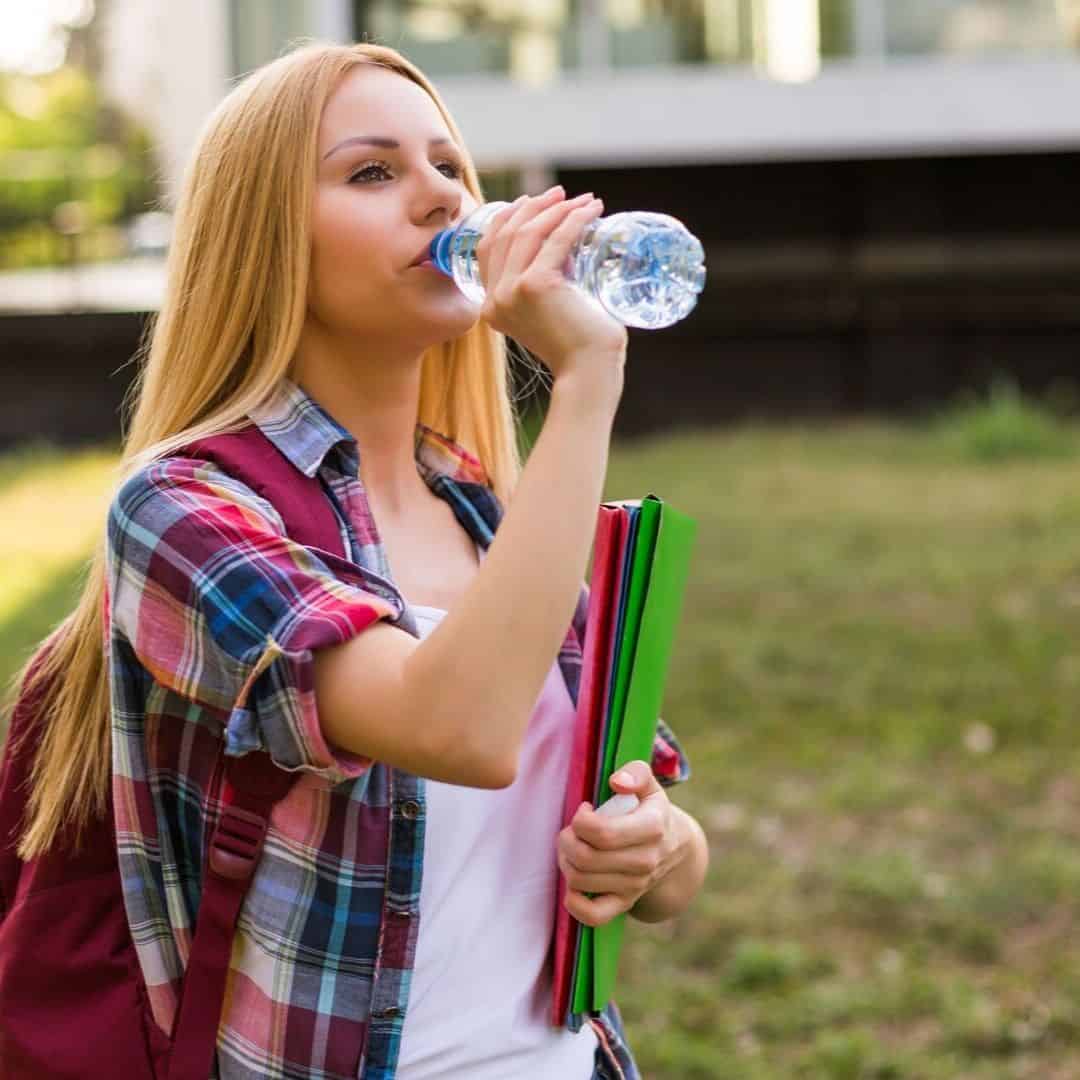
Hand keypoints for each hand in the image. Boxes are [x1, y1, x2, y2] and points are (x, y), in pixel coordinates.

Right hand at [475, 186, 627, 377]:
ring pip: (529, 233)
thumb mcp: (548, 312)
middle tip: (562, 194)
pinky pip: (555, 240)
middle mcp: (495, 299)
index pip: (488, 249)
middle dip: (535, 206)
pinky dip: (575, 219)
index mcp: (492, 307)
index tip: (532, 202)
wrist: (589, 372)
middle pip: (507, 234)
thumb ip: (542, 286)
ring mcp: (512, 292)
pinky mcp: (535, 285)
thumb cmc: (579, 347)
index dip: (508, 218)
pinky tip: (591, 210)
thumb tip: (562, 250)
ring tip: (583, 201)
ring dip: (557, 209)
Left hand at [557, 760, 685, 927]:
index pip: (602, 833)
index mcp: (652, 828)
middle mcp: (645, 861)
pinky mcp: (624, 903)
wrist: (672, 848)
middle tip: (572, 830)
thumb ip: (636, 773)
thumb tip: (618, 782)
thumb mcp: (649, 785)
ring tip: (574, 847)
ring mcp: (634, 886)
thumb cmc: (650, 810)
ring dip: (566, 861)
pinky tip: (573, 883)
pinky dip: (574, 902)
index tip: (585, 810)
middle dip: (567, 840)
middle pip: (585, 857)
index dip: (581, 820)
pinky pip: (593, 916)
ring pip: (581, 881)